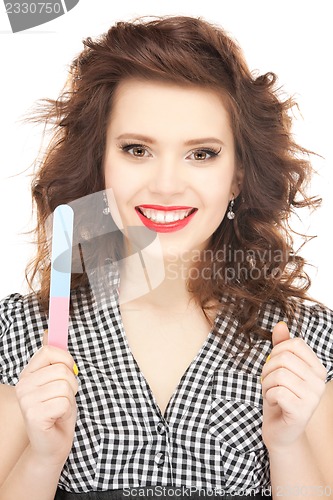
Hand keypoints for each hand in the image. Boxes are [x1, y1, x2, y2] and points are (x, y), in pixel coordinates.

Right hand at [15, 332, 78, 466]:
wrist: (53, 444)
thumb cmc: (58, 411)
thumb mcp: (57, 381)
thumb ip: (53, 359)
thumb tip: (48, 332)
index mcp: (28, 374)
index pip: (49, 351)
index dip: (66, 359)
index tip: (68, 371)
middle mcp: (23, 385)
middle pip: (62, 370)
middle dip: (72, 384)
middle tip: (64, 398)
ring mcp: (26, 400)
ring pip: (65, 386)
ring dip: (70, 399)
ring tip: (61, 408)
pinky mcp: (34, 415)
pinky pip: (63, 402)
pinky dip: (67, 410)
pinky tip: (58, 418)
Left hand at [261, 322, 326, 451]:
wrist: (280, 430)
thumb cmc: (279, 395)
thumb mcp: (278, 368)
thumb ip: (281, 346)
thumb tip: (280, 324)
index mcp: (317, 369)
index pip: (295, 344)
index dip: (277, 351)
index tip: (274, 365)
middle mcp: (319, 382)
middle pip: (284, 358)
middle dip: (268, 369)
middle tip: (268, 382)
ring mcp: (313, 398)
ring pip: (279, 374)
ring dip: (266, 383)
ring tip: (270, 392)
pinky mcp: (302, 412)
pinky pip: (277, 391)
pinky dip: (268, 396)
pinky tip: (274, 403)